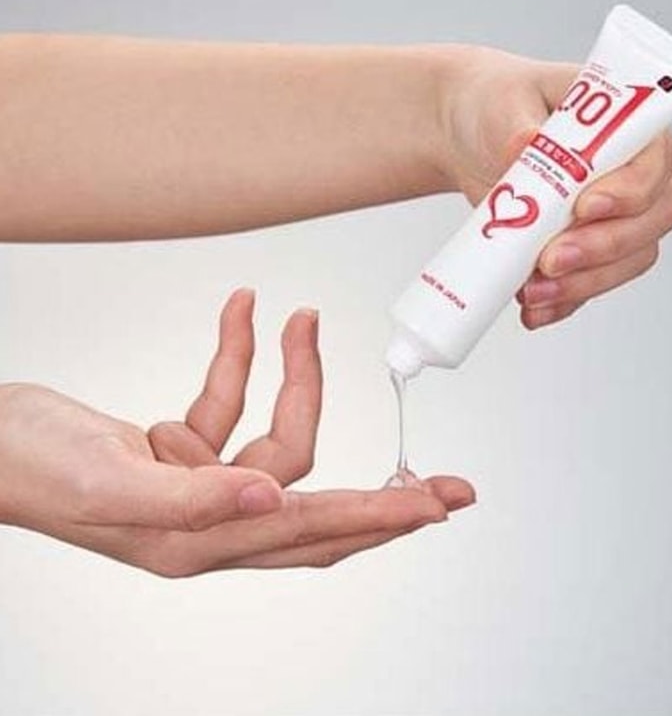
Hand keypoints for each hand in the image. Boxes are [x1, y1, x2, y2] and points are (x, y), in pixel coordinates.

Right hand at [0, 290, 474, 576]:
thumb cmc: (31, 468)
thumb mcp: (110, 485)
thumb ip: (196, 499)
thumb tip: (275, 501)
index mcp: (200, 541)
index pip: (312, 529)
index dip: (378, 519)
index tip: (434, 508)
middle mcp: (212, 520)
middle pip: (319, 503)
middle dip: (383, 489)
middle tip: (444, 481)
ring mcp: (202, 484)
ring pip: (274, 434)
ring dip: (290, 374)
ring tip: (295, 318)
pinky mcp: (185, 449)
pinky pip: (229, 401)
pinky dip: (239, 358)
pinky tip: (244, 316)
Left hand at [440, 46, 671, 328]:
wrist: (467, 140)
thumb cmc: (498, 106)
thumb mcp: (503, 102)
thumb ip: (518, 125)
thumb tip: (526, 146)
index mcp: (630, 130)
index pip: (652, 166)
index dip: (627, 193)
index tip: (585, 208)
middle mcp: (632, 178)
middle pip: (646, 225)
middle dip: (600, 250)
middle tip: (550, 261)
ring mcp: (612, 220)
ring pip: (624, 263)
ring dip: (581, 285)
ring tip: (532, 293)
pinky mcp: (582, 252)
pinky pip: (587, 287)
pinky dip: (562, 304)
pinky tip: (533, 312)